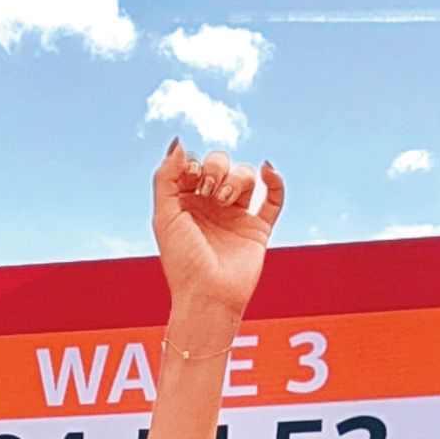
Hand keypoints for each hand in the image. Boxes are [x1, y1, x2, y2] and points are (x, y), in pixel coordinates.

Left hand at [152, 144, 283, 324]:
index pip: (194, 165)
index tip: (190, 178)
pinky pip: (273, 199)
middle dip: (216, 167)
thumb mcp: (164, 216)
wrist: (208, 297)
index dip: (194, 163)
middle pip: (221, 164)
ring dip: (237, 178)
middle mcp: (211, 207)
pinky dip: (275, 181)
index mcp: (186, 203)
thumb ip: (165, 177)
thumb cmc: (182, 262)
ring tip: (226, 200)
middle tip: (210, 190)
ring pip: (246, 177)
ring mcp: (236, 217)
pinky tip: (268, 171)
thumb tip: (179, 142)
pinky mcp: (258, 230)